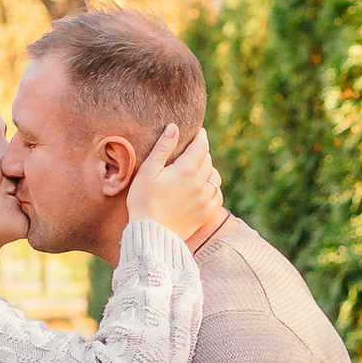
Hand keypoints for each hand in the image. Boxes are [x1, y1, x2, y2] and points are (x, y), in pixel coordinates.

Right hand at [126, 122, 224, 246]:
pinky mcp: (206, 213)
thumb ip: (162, 148)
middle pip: (208, 160)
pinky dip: (213, 187)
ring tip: (199, 168)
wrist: (152, 235)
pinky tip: (204, 187)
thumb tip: (173, 128)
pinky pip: (217, 195)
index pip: (201, 146)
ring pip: (215, 177)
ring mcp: (205, 200)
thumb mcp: (147, 172)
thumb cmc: (144, 202)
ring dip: (209, 169)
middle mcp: (200, 184)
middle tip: (193, 149)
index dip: (201, 136)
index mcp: (186, 170)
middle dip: (201, 152)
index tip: (199, 132)